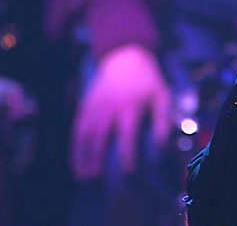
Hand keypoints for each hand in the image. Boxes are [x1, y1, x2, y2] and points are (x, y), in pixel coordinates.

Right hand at [71, 44, 171, 178]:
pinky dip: (75, 148)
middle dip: (98, 158)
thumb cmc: (147, 80)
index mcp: (130, 105)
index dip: (126, 153)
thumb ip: (162, 120)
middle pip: (100, 135)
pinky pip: (77, 129)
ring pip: (84, 134)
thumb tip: (160, 145)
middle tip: (98, 179)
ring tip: (85, 177)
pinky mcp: (85, 106)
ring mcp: (94, 106)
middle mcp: (109, 107)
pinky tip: (76, 164)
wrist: (124, 57)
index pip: (127, 133)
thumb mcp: (161, 95)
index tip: (128, 171)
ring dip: (82, 156)